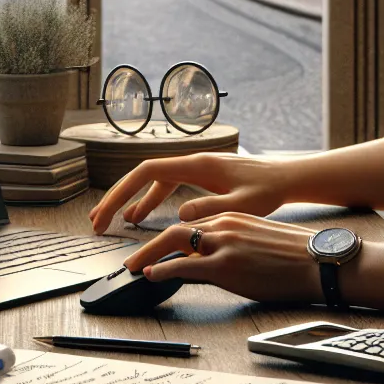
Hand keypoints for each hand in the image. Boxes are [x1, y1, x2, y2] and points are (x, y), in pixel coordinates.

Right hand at [87, 153, 292, 233]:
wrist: (286, 178)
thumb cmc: (268, 190)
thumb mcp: (242, 206)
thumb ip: (211, 209)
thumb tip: (181, 215)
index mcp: (196, 165)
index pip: (146, 172)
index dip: (122, 191)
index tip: (107, 214)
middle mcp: (191, 161)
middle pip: (142, 175)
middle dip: (117, 197)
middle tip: (97, 221)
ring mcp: (194, 168)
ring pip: (151, 181)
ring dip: (131, 200)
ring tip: (113, 222)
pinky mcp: (200, 176)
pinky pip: (165, 186)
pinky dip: (149, 200)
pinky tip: (141, 216)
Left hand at [125, 214, 328, 305]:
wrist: (319, 262)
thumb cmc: (296, 257)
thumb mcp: (259, 242)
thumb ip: (233, 245)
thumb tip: (215, 261)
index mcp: (234, 217)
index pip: (192, 226)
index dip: (169, 240)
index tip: (156, 251)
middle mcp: (225, 225)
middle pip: (175, 231)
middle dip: (148, 246)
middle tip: (131, 260)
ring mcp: (224, 244)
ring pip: (174, 243)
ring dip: (148, 256)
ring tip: (133, 269)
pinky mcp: (226, 266)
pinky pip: (184, 267)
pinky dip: (162, 271)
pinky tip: (151, 277)